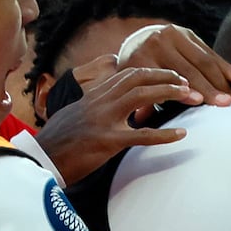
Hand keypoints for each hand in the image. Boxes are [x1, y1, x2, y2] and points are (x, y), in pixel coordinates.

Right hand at [37, 57, 202, 184]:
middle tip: (188, 85)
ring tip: (190, 97)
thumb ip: (96, 103)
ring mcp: (103, 121)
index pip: (127, 73)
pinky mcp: (106, 142)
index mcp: (94, 96)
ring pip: (140, 97)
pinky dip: (163, 135)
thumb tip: (113, 96)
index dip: (152, 71)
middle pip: (138, 78)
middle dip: (166, 77)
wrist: (40, 159)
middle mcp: (99, 102)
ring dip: (168, 93)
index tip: (172, 75)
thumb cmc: (60, 141)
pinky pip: (140, 135)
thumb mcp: (77, 114)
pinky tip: (181, 135)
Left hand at [118, 24, 230, 106]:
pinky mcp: (188, 33)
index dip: (183, 89)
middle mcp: (157, 43)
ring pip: (202, 60)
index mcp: (141, 58)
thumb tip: (144, 120)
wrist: (138, 42)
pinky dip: (225, 66)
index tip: (199, 101)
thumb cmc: (138, 74)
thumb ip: (141, 101)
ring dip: (220, 80)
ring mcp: (174, 35)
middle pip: (188, 69)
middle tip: (225, 103)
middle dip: (209, 87)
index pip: (166, 76)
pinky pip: (209, 52)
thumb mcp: (134, 86)